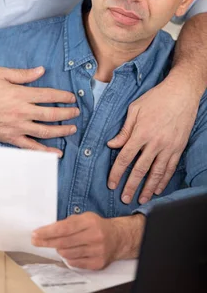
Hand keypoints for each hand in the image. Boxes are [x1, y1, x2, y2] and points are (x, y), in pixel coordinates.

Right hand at [0, 66, 77, 154]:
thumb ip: (22, 73)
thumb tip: (41, 70)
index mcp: (20, 95)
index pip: (48, 96)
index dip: (63, 97)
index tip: (71, 98)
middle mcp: (22, 112)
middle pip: (51, 114)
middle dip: (67, 113)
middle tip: (76, 112)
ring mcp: (18, 127)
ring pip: (45, 131)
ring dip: (61, 130)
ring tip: (72, 128)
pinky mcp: (12, 139)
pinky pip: (32, 147)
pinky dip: (46, 151)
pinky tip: (57, 153)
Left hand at [32, 212, 138, 269]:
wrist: (117, 238)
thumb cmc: (96, 226)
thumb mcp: (84, 218)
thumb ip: (68, 223)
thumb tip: (47, 231)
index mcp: (89, 221)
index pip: (64, 228)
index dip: (48, 232)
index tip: (36, 233)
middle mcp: (94, 236)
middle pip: (64, 242)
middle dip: (47, 242)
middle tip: (35, 241)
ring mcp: (97, 251)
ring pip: (68, 254)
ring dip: (58, 250)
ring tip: (56, 246)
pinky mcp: (98, 263)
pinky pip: (75, 263)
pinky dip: (68, 258)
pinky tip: (67, 253)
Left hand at [107, 76, 197, 203]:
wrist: (181, 93)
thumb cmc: (155, 98)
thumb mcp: (135, 109)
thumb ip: (124, 130)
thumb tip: (112, 144)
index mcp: (141, 133)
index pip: (125, 157)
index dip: (117, 173)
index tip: (111, 184)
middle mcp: (155, 143)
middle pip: (140, 169)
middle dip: (131, 186)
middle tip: (124, 198)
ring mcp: (168, 147)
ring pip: (156, 173)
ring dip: (148, 188)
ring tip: (141, 199)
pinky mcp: (178, 148)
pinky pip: (170, 168)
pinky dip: (164, 180)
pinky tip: (158, 189)